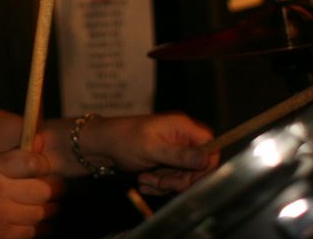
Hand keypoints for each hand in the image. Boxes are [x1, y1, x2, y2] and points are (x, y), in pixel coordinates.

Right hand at [0, 146, 59, 238]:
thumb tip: (42, 140)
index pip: (32, 163)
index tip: (42, 168)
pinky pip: (32, 231)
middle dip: (47, 190)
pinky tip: (22, 219)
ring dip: (41, 210)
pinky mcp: (3, 238)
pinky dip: (31, 226)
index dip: (43, 165)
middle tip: (44, 189)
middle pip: (43, 190)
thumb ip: (14, 155)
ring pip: (40, 213)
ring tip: (32, 204)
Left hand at [81, 113, 218, 194]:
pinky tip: (144, 183)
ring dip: (165, 184)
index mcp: (183, 127)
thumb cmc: (123, 139)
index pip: (211, 147)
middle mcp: (181, 137)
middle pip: (198, 167)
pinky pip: (172, 179)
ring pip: (184, 176)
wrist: (101, 145)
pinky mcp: (165, 162)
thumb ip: (180, 154)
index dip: (204, 167)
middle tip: (160, 183)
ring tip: (145, 181)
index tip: (190, 180)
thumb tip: (207, 158)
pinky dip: (159, 185)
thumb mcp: (152, 148)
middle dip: (179, 180)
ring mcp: (173, 150)